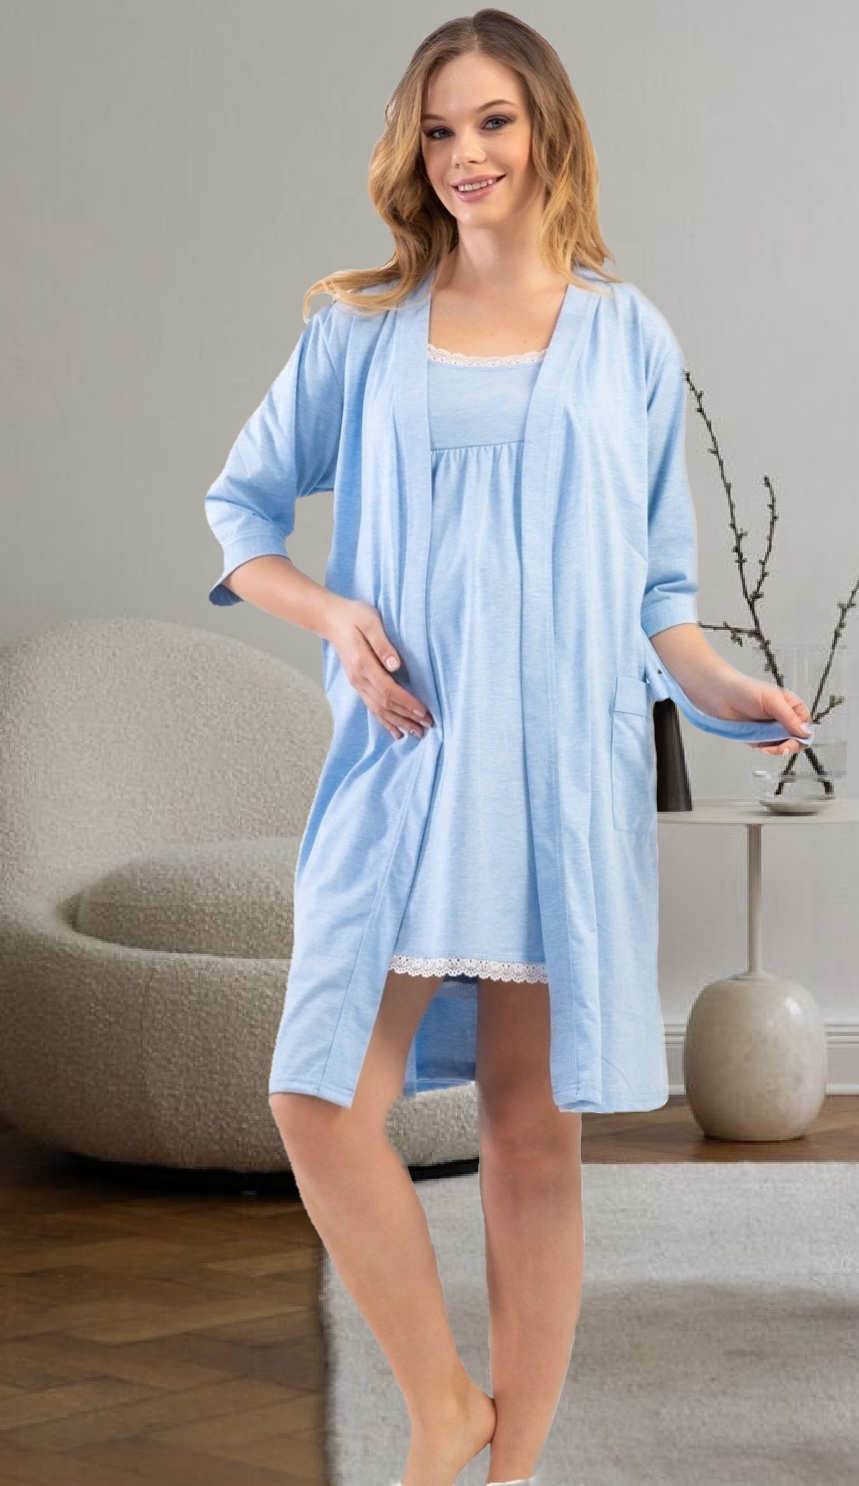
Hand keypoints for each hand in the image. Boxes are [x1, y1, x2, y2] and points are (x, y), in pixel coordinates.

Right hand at [324, 597, 434, 740]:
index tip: (424, 711)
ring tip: (416, 733)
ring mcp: (357, 684)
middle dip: (407, 717)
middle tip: (428, 726)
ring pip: (379, 710)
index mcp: (363, 665)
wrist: (330, 619)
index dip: (407, 702)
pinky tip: (395, 732)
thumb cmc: (353, 616)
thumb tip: (395, 665)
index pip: (389, 690)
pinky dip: (385, 721)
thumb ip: (383, 644)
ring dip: (398, 723)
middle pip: (386, 705)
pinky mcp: (358, 684)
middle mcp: (359, 679)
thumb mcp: (371, 622)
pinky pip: (372, 707)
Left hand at [707, 674, 813, 754]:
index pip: (806, 726)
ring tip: (767, 746)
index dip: (803, 734)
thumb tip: (805, 732)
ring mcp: (772, 730)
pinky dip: (767, 751)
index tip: (793, 737)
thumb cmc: (745, 690)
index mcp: (792, 707)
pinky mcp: (761, 739)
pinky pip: (770, 750)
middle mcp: (784, 719)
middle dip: (790, 745)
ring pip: (785, 747)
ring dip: (777, 749)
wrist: (720, 696)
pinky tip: (761, 746)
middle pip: (798, 739)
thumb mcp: (772, 701)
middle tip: (780, 747)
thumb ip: (789, 718)